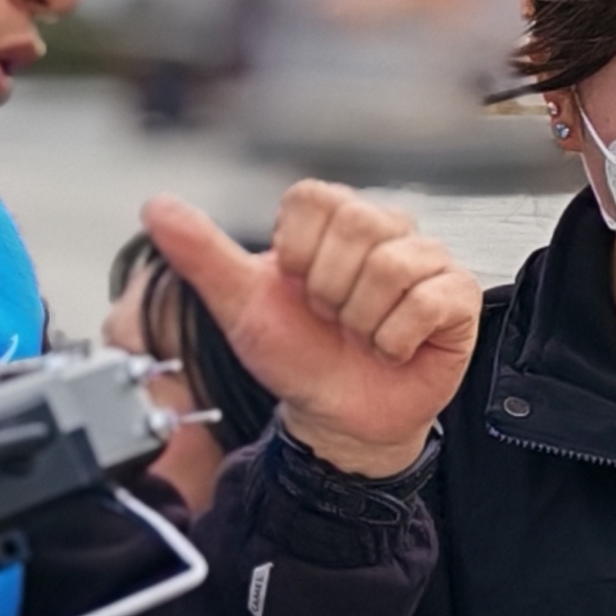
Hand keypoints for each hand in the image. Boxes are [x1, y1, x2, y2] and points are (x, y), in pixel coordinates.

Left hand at [144, 184, 475, 479]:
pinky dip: (397, 338)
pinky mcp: (458, 298)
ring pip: (391, 266)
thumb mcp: (240, 306)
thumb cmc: (297, 357)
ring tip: (360, 335)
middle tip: (329, 317)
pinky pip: (429, 301)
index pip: (314, 198)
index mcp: (333, 221)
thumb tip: (156, 208)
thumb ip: (201, 254)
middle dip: (327, 290)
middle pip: (357, 225)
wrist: (337, 417)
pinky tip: (392, 348)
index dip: (296, 252)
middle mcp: (385, 229)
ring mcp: (426, 260)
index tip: (295, 287)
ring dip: (361, 320)